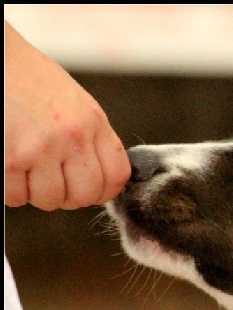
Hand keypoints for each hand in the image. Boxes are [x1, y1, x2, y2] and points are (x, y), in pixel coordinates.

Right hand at [4, 21, 130, 210]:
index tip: (91, 190)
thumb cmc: (30, 80)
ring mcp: (41, 149)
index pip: (117, 176)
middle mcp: (72, 136)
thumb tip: (102, 180)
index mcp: (93, 121)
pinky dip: (12, 190)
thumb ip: (92, 137)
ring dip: (37, 193)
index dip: (105, 191)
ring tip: (28, 170)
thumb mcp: (75, 102)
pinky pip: (16, 197)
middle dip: (70, 197)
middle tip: (55, 183)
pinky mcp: (9, 159)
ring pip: (50, 201)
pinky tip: (9, 166)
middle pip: (85, 195)